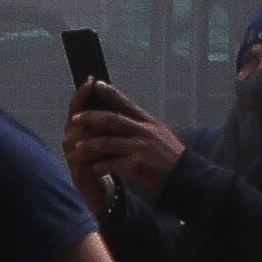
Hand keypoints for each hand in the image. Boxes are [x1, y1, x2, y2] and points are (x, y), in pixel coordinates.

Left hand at [65, 81, 182, 192]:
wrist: (187, 176)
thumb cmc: (172, 157)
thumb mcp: (161, 134)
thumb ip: (143, 126)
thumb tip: (126, 117)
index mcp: (149, 122)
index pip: (127, 104)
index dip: (111, 93)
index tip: (97, 84)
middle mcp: (144, 131)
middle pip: (112, 120)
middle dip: (91, 118)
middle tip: (74, 118)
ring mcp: (140, 148)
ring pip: (107, 142)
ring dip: (90, 144)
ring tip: (76, 146)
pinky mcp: (137, 165)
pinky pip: (112, 164)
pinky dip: (100, 166)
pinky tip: (91, 168)